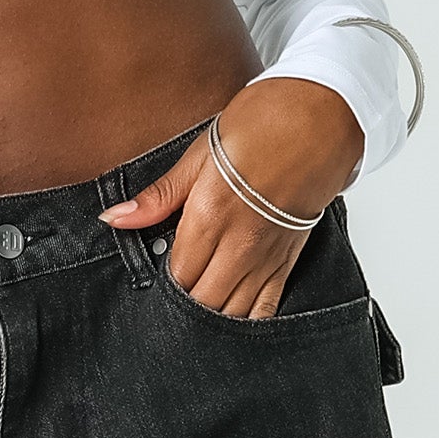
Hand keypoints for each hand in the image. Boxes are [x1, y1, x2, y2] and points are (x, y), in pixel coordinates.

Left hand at [100, 78, 364, 319]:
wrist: (323, 117)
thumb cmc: (263, 125)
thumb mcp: (200, 153)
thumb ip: (159, 197)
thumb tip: (115, 218)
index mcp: (209, 219)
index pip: (176, 277)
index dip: (163, 284)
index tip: (155, 279)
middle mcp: (238, 247)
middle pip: (200, 303)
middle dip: (184, 305)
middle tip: (174, 296)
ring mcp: (265, 259)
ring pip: (230, 314)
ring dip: (211, 316)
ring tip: (197, 308)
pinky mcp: (287, 262)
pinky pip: (265, 310)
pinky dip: (245, 320)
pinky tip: (231, 317)